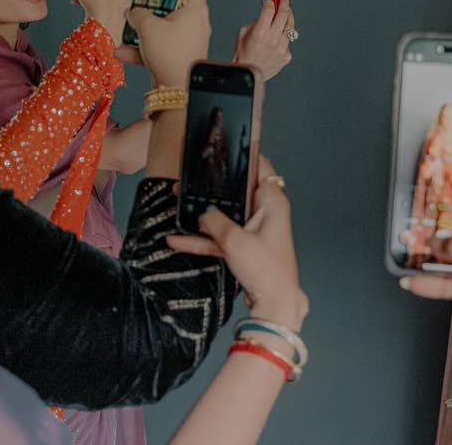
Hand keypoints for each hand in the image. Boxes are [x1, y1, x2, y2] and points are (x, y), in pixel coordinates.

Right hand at [132, 0, 211, 88]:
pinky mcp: (178, 55)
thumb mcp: (148, 27)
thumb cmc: (171, 54)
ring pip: (161, 26)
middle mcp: (194, 22)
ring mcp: (187, 39)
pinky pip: (158, 47)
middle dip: (151, 2)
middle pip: (172, 3)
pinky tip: (122, 52)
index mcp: (195, 8)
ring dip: (141, 30)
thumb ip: (137, 13)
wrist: (177, 91)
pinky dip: (141, 49)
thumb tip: (133, 11)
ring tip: (125, 27)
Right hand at [168, 156, 307, 329]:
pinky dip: (203, 239)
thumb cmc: (265, 269)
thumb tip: (203, 214)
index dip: (243, 156)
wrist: (274, 303)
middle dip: (214, 186)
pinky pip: (221, 237)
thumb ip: (215, 222)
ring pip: (226, 214)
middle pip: (237, 191)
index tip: (224, 148)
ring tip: (177, 201)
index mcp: (271, 201)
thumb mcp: (234, 241)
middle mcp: (265, 211)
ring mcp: (254, 229)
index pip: (260, 167)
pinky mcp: (245, 246)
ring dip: (203, 213)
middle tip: (192, 176)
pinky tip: (177, 240)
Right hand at [233, 0, 295, 80]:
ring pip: (290, 27)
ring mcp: (281, 48)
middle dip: (284, 3)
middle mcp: (272, 40)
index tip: (271, 0)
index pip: (269, 10)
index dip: (270, 2)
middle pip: (283, 15)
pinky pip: (288, 42)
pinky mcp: (286, 56)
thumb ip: (256, 22)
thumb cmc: (243, 54)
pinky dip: (284, 38)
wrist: (248, 74)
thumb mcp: (243, 33)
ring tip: (287, 14)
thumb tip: (267, 15)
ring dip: (289, 18)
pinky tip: (279, 38)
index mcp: (260, 33)